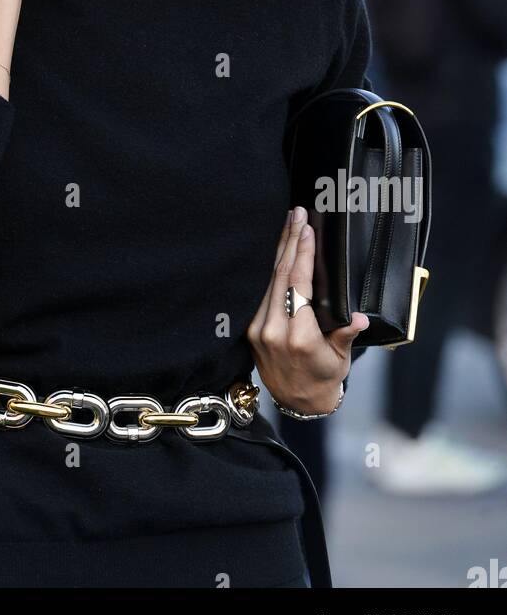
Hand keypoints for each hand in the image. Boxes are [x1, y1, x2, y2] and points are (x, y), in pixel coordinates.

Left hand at [246, 206, 369, 414]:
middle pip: (280, 275)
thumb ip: (347, 334)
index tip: (306, 230)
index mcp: (298, 338)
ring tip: (289, 222)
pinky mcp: (251, 327)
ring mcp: (259, 328)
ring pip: (269, 279)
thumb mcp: (340, 358)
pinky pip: (263, 290)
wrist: (297, 401)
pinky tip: (279, 247)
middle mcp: (273, 331)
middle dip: (289, 240)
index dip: (302, 255)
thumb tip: (362, 317)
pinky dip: (272, 267)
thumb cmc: (324, 377)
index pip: (298, 286)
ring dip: (279, 248)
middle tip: (296, 213)